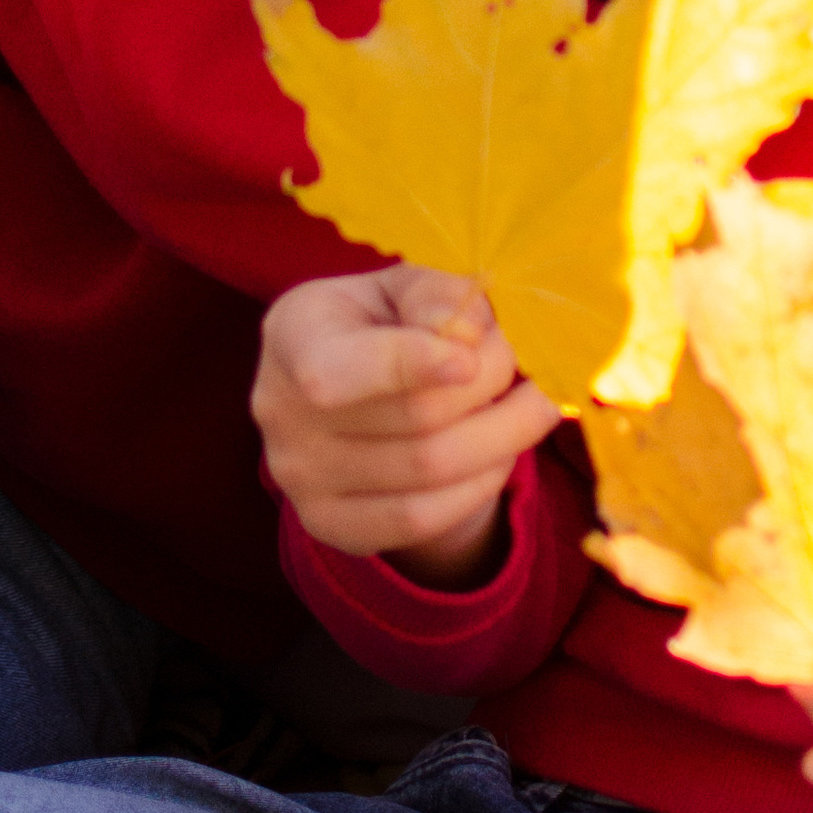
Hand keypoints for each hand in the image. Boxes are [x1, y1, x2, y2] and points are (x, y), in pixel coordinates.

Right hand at [252, 264, 560, 587]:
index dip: (409, 365)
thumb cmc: (385, 321)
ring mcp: (298, 477)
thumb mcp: (404, 287)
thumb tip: (471, 331)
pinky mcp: (329, 525)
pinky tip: (502, 451)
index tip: (472, 359)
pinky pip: (423, 519)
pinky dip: (479, 484)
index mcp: (294, 332)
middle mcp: (280, 410)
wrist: (355, 394)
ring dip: (503, 435)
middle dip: (489, 385)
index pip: (338, 369)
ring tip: (532, 402)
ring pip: (430, 471)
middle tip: (526, 360)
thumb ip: (436, 294)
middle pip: (412, 416)